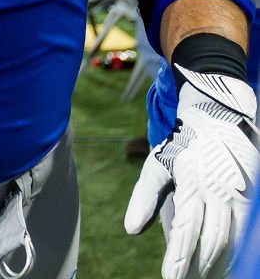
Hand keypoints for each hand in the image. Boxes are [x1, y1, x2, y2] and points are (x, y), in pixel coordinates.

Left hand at [125, 68, 257, 278]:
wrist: (217, 115)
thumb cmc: (182, 141)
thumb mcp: (158, 163)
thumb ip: (145, 196)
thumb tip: (131, 229)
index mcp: (192, 180)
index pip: (186, 228)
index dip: (179, 257)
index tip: (170, 278)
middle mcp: (219, 189)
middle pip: (211, 240)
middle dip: (198, 267)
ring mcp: (239, 193)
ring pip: (231, 240)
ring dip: (218, 264)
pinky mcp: (252, 195)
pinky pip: (244, 232)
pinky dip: (235, 252)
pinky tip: (225, 265)